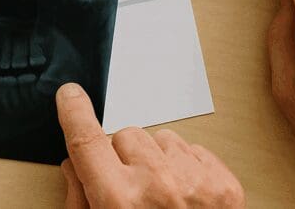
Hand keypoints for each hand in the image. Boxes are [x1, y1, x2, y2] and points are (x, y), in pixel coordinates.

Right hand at [55, 83, 244, 207]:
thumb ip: (80, 200)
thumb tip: (75, 164)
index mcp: (119, 203)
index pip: (87, 140)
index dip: (74, 113)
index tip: (70, 96)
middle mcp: (158, 187)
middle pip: (124, 136)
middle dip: (120, 156)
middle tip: (126, 189)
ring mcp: (196, 184)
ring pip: (160, 139)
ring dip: (154, 160)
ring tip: (158, 198)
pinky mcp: (225, 186)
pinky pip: (193, 150)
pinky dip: (184, 168)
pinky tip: (181, 198)